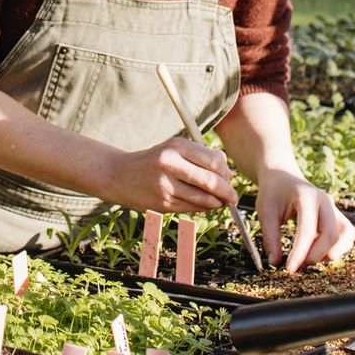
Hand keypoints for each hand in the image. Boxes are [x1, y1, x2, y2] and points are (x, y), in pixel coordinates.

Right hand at [103, 136, 237, 212]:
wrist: (121, 175)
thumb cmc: (155, 160)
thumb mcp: (174, 148)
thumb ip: (200, 156)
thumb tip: (228, 174)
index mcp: (176, 146)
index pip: (214, 161)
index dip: (226, 172)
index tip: (229, 178)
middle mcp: (170, 164)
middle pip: (211, 181)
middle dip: (227, 192)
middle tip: (233, 197)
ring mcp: (166, 185)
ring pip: (204, 198)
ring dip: (217, 203)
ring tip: (221, 202)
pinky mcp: (163, 203)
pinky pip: (193, 208)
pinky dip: (204, 208)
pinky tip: (205, 204)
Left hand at [257, 169, 354, 271]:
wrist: (282, 176)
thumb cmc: (273, 193)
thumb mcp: (265, 211)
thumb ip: (270, 237)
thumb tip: (275, 263)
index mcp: (307, 196)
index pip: (308, 229)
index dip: (300, 253)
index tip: (289, 269)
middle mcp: (326, 201)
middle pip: (332, 234)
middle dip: (316, 255)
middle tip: (297, 266)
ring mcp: (335, 208)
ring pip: (345, 237)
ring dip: (330, 253)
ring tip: (307, 258)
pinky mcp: (338, 217)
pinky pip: (346, 237)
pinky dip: (336, 249)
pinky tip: (316, 252)